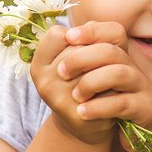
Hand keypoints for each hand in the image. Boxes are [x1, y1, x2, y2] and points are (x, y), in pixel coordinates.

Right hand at [28, 24, 114, 145]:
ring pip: (91, 65)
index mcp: (38, 64)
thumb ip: (90, 33)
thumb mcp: (84, 53)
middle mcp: (43, 80)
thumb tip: (89, 29)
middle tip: (103, 64)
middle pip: (77, 48)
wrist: (90, 122)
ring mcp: (58, 98)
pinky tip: (112, 92)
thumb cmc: (88, 79)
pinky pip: (102, 86)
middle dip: (96, 52)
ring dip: (107, 67)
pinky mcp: (76, 112)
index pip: (58, 34)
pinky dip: (113, 85)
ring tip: (109, 76)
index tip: (86, 49)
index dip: (78, 36)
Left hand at [57, 21, 151, 149]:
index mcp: (122, 57)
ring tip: (75, 96)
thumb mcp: (104, 81)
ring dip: (91, 82)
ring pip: (119, 74)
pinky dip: (99, 107)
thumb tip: (62, 38)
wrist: (149, 132)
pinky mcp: (144, 109)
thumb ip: (87, 62)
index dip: (91, 31)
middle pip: (110, 51)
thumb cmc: (118, 103)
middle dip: (81, 58)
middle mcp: (133, 68)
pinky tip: (82, 112)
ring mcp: (141, 87)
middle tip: (61, 72)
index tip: (69, 37)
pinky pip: (122, 103)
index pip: (114, 32)